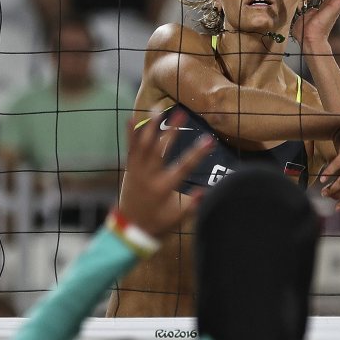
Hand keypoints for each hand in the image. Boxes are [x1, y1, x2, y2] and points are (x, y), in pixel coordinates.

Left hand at [118, 110, 214, 237]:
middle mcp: (149, 177)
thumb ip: (193, 204)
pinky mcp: (130, 169)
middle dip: (172, 130)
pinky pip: (130, 149)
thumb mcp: (178, 218)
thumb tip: (207, 190)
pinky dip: (131, 133)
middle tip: (182, 112)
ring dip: (150, 126)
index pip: (184, 167)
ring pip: (143, 145)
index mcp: (164, 188)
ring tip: (158, 108)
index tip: (209, 139)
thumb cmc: (158, 224)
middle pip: (160, 149)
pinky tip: (132, 117)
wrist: (130, 230)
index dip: (197, 153)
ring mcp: (137, 171)